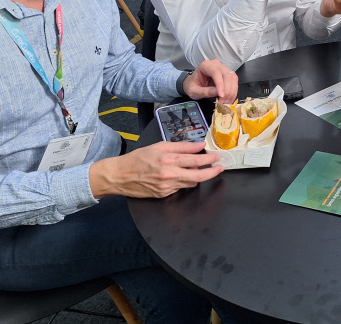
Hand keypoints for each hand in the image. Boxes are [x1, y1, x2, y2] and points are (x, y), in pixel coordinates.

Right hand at [89, 141, 222, 198]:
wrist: (120, 176)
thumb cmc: (138, 158)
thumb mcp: (159, 146)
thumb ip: (181, 146)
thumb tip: (199, 146)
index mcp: (169, 160)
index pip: (196, 160)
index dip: (210, 159)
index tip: (217, 157)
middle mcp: (170, 174)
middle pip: (199, 176)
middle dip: (212, 172)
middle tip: (220, 167)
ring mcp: (167, 187)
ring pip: (191, 183)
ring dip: (198, 176)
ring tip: (201, 169)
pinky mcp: (164, 194)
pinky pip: (180, 188)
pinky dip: (184, 181)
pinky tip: (181, 176)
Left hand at [183, 59, 237, 103]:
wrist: (194, 83)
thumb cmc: (192, 85)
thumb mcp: (194, 91)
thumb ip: (204, 91)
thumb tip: (217, 93)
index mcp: (206, 65)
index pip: (216, 72)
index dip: (220, 84)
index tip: (221, 95)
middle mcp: (216, 64)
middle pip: (227, 75)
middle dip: (227, 90)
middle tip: (223, 102)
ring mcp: (223, 69)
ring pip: (233, 78)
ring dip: (232, 92)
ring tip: (226, 102)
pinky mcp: (228, 74)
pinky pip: (234, 82)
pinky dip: (233, 92)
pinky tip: (229, 99)